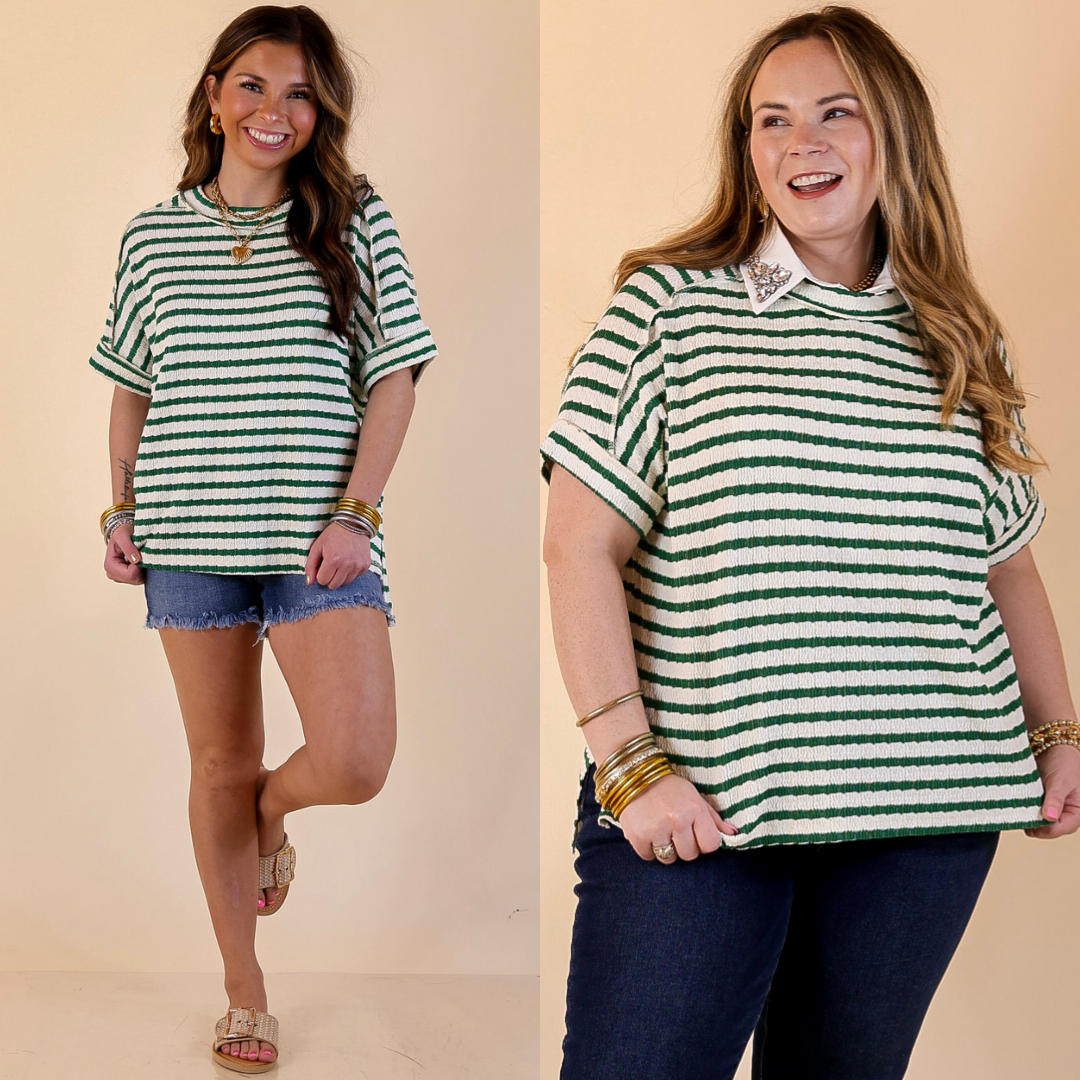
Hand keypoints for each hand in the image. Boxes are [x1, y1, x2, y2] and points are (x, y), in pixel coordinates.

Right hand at [103, 522, 144, 584]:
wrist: (124, 533)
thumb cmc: (122, 532)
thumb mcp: (123, 534)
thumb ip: (128, 547)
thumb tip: (136, 560)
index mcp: (110, 565)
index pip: (129, 574)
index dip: (139, 565)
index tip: (140, 554)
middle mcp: (113, 574)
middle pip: (134, 580)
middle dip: (142, 568)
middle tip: (141, 554)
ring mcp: (121, 577)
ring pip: (139, 580)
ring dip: (143, 569)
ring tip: (141, 556)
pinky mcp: (128, 577)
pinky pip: (141, 578)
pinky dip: (144, 570)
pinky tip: (142, 561)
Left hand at [305, 522, 371, 588]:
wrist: (354, 524)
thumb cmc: (333, 534)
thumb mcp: (317, 546)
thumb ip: (310, 565)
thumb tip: (309, 582)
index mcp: (333, 560)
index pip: (323, 581)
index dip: (320, 574)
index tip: (322, 566)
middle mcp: (347, 565)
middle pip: (334, 585)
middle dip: (329, 578)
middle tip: (330, 566)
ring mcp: (358, 566)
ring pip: (345, 583)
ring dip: (340, 576)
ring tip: (340, 563)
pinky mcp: (365, 566)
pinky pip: (355, 577)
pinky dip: (350, 572)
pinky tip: (349, 561)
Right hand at [616, 773, 738, 861]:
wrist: (633, 773)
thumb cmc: (668, 787)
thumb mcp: (694, 796)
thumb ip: (713, 818)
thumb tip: (733, 834)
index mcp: (694, 810)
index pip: (710, 845)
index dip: (703, 842)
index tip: (694, 834)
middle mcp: (677, 821)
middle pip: (690, 855)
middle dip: (683, 846)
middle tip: (674, 830)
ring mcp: (656, 829)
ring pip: (669, 858)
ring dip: (665, 849)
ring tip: (660, 830)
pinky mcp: (637, 835)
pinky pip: (648, 856)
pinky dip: (647, 848)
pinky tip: (646, 832)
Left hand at [1025, 744, 1079, 838]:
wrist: (1054, 746)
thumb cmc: (1064, 762)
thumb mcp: (1061, 781)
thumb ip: (1055, 799)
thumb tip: (1050, 817)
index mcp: (1076, 812)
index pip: (1060, 829)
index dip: (1045, 828)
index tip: (1029, 820)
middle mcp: (1064, 813)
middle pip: (1047, 829)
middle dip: (1033, 823)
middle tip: (1018, 813)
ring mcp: (1051, 808)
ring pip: (1036, 821)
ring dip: (1027, 816)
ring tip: (1016, 807)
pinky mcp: (1039, 802)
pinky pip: (1030, 811)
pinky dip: (1023, 808)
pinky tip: (1015, 802)